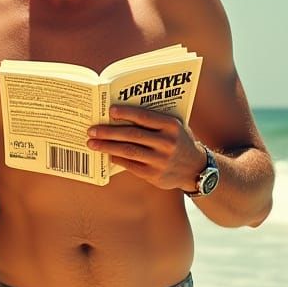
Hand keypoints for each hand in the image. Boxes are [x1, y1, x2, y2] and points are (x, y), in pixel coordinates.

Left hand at [87, 106, 205, 191]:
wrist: (195, 169)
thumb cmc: (179, 141)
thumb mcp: (174, 127)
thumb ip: (154, 120)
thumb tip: (121, 113)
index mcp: (171, 126)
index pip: (145, 117)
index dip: (126, 113)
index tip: (109, 110)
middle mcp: (167, 143)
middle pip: (132, 135)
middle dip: (109, 132)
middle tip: (92, 130)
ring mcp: (161, 160)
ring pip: (129, 151)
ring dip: (107, 147)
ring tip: (92, 143)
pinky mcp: (154, 175)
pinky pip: (131, 165)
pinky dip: (117, 159)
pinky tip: (107, 154)